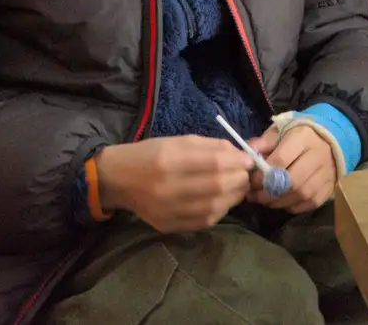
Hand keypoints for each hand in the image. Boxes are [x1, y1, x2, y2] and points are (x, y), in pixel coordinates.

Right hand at [94, 136, 253, 232]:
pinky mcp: (167, 226)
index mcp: (168, 160)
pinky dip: (220, 210)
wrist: (118, 179)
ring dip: (233, 197)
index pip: (213, 163)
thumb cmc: (150, 154)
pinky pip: (204, 221)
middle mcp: (166, 187)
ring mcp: (166, 210)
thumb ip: (210, 147)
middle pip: (216, 186)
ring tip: (237, 187)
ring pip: (213, 207)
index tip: (249, 161)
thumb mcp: (178, 141)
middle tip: (246, 175)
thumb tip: (241, 155)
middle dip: (239, 180)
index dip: (237, 163)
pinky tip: (223, 200)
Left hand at [246, 124, 336, 212]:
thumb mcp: (281, 131)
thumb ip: (264, 143)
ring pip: (302, 194)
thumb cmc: (299, 136)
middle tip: (255, 196)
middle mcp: (318, 155)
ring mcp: (326, 172)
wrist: (330, 139)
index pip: (281, 160)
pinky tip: (283, 202)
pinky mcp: (330, 186)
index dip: (263, 174)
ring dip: (279, 202)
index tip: (251, 181)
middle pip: (292, 181)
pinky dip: (295, 206)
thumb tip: (247, 156)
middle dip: (269, 192)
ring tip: (265, 201)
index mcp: (303, 138)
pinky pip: (312, 202)